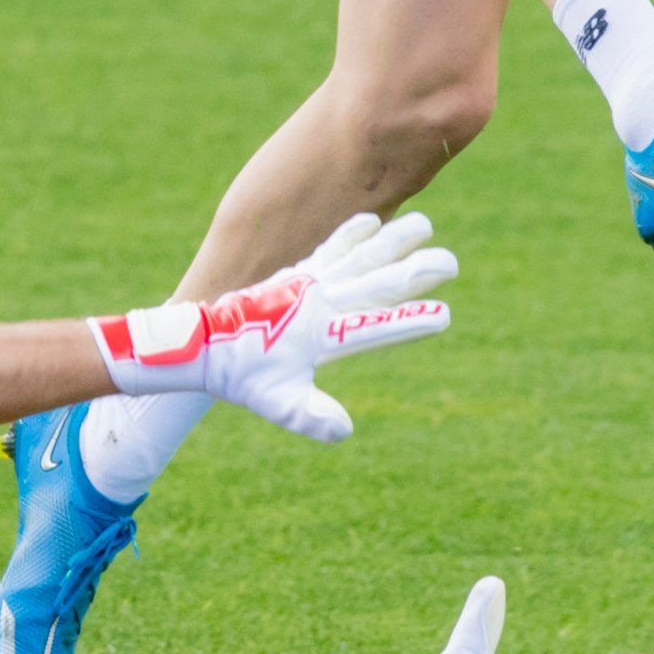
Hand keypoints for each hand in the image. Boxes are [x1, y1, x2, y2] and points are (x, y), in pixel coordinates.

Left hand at [95, 211, 453, 441]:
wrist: (203, 342)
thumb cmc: (244, 376)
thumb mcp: (276, 403)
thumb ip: (310, 416)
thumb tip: (343, 430)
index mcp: (321, 332)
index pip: (374, 327)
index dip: (410, 322)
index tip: (444, 315)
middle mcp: (320, 301)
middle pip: (376, 283)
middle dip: (415, 273)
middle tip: (451, 263)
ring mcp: (310, 283)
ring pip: (360, 257)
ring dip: (393, 241)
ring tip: (424, 223)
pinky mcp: (299, 274)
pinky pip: (332, 248)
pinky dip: (353, 234)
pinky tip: (372, 222)